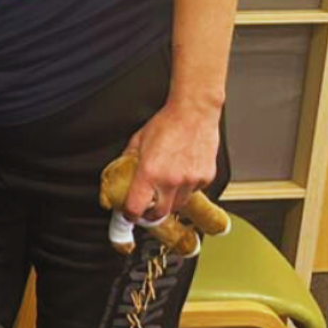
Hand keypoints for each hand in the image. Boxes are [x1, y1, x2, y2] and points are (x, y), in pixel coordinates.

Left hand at [123, 99, 220, 221]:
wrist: (194, 113)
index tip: (128, 214)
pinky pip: (194, 191)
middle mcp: (171, 180)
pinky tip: (183, 173)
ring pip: (180, 204)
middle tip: (147, 209)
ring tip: (165, 188)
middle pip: (161, 214)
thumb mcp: (137, 140)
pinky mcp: (206, 177)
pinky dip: (187, 188)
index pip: (136, 207)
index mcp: (150, 172)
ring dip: (170, 202)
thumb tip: (120, 171)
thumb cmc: (166, 123)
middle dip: (152, 214)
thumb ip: (128, 159)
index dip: (130, 214)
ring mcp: (191, 181)